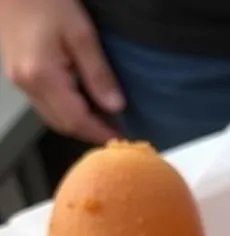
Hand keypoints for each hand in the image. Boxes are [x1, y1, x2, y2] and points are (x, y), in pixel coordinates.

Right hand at [0, 0, 123, 143]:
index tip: (122, 139)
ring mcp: (18, 80)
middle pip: (62, 124)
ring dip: (78, 122)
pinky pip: (44, 103)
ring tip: (103, 118)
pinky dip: (65, 109)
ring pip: (52, 116)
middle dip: (90, 131)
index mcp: (42, 77)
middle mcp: (26, 84)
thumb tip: (116, 106)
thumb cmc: (45, 0)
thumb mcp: (81, 34)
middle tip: (116, 130)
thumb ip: (98, 73)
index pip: (75, 121)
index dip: (100, 133)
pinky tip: (83, 102)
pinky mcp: (17, 73)